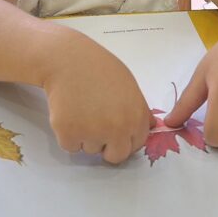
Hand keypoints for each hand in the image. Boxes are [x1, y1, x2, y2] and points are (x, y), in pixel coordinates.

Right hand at [42, 31, 154, 163]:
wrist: (68, 59)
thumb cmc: (99, 68)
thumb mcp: (129, 85)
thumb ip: (140, 109)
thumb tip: (150, 126)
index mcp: (136, 118)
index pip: (135, 146)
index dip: (124, 139)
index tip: (114, 129)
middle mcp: (117, 130)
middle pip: (115, 157)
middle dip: (106, 146)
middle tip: (96, 124)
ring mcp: (92, 133)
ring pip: (90, 150)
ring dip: (85, 136)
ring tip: (80, 109)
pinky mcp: (68, 134)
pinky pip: (70, 146)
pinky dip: (67, 134)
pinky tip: (68, 111)